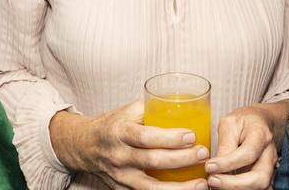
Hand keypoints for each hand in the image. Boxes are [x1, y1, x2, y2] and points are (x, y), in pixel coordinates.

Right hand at [49, 101, 209, 189]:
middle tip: (203, 154)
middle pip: (152, 161)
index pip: (146, 137)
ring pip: (151, 187)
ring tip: (201, 183)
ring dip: (179, 188)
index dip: (169, 138)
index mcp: (119, 132)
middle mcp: (119, 156)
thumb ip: (153, 109)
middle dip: (181, 159)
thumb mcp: (128, 111)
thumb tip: (186, 107)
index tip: (191, 136)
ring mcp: (120, 177)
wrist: (85, 146)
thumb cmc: (114, 125)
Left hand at [204, 102, 286, 188]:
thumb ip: (225, 144)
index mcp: (261, 134)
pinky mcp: (265, 176)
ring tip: (216, 185)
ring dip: (236, 189)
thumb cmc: (243, 122)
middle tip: (212, 181)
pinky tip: (225, 186)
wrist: (259, 122)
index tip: (209, 166)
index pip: (248, 153)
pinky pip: (256, 188)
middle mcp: (269, 154)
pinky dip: (240, 189)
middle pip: (260, 177)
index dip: (228, 163)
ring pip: (260, 187)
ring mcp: (270, 168)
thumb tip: (215, 167)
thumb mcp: (230, 123)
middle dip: (234, 184)